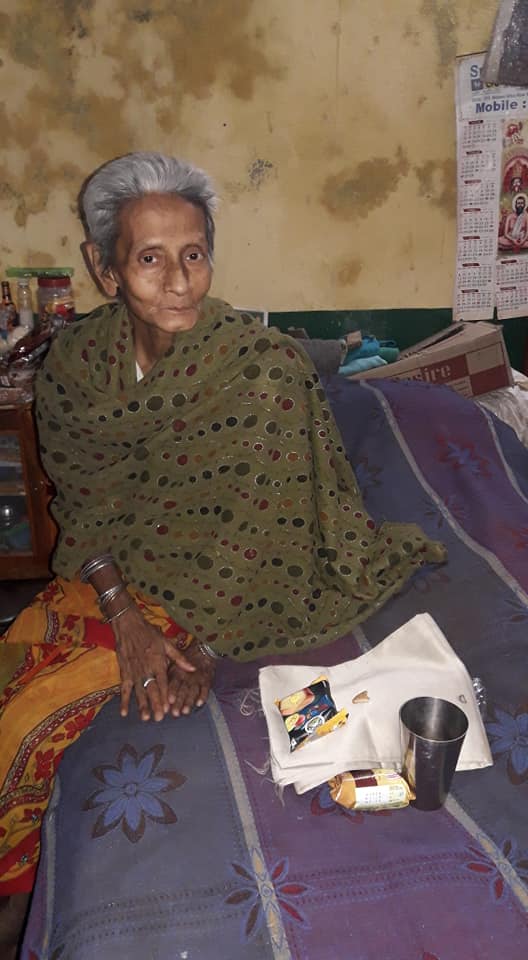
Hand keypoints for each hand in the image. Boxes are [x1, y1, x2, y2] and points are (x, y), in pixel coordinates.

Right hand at [112, 603, 195, 721]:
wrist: (128, 625)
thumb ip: (179, 658)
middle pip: (151, 689)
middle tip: (159, 718)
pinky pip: (124, 689)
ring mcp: (134, 672)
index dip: (166, 695)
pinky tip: (124, 713)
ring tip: (145, 718)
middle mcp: (146, 669)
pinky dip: (123, 701)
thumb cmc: (149, 633)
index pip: (163, 682)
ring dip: (141, 705)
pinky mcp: (124, 672)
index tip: (169, 707)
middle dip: (155, 704)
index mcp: (158, 662)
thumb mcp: (167, 643)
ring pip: (138, 692)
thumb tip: (193, 669)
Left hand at [167, 639, 215, 716]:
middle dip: (179, 702)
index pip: (174, 683)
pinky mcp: (206, 680)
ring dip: (189, 701)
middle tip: (175, 713)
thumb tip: (156, 689)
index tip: (168, 701)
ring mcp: (197, 679)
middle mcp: (187, 676)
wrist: (202, 651)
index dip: (172, 692)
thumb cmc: (183, 661)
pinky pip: (205, 689)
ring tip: (185, 711)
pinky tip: (199, 703)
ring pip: (193, 691)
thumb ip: (167, 676)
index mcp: (177, 672)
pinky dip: (203, 696)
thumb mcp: (173, 664)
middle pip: (182, 690)